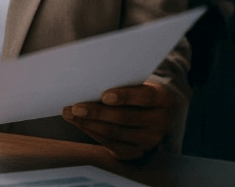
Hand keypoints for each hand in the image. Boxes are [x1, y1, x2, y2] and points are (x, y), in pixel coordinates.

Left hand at [62, 81, 176, 160]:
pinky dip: (92, 132)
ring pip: (115, 133)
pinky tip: (79, 123)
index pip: (145, 97)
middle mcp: (160, 123)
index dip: (124, 96)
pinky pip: (110, 145)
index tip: (104, 95)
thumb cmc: (139, 92)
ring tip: (70, 114)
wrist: (152, 113)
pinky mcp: (136, 152)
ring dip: (88, 124)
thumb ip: (123, 83)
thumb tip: (91, 81)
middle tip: (76, 107)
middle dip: (97, 112)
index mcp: (165, 100)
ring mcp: (149, 141)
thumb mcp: (139, 84)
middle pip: (125, 118)